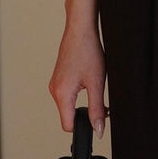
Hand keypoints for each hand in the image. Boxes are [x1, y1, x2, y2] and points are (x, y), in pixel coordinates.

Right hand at [48, 20, 107, 134]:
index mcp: (62, 94)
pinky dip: (78, 95)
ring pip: (68, 106)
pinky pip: (67, 96)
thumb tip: (98, 129)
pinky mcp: (58, 79)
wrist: (81, 29)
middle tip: (102, 105)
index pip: (68, 125)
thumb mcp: (96, 83)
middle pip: (68, 116)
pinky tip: (88, 82)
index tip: (97, 121)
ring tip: (95, 88)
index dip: (84, 127)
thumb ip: (97, 109)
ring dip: (83, 104)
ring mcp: (55, 84)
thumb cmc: (87, 51)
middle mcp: (54, 90)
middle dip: (85, 115)